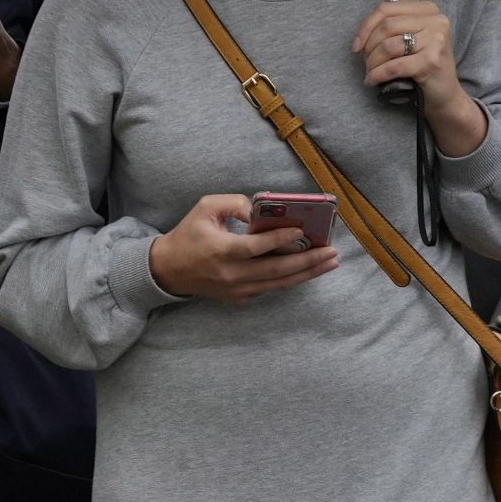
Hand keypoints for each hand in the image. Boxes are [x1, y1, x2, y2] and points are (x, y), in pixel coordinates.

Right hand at [146, 194, 341, 304]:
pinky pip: (270, 289)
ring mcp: (235, 290)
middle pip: (276, 270)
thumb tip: (262, 210)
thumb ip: (235, 203)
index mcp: (220, 251)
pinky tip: (307, 270)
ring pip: (278, 284)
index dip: (280, 240)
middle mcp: (230, 274)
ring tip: (329, 263)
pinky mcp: (239, 298)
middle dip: (308, 261)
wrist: (168, 270)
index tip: (301, 232)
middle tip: (332, 251)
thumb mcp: (205, 207)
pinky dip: (291, 280)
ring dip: (307, 274)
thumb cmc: (188, 235)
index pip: (256, 247)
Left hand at [352, 0, 483, 153]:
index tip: (356, 45)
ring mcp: (437, 40)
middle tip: (366, 63)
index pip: (387, 9)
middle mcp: (437, 21)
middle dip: (368, 48)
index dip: (365, 27)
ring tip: (372, 73)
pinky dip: (377, 75)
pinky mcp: (432, 61)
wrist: (443, 94)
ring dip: (371, 64)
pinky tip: (373, 81)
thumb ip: (400, 10)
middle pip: (385, 27)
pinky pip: (393, 66)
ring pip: (387, 46)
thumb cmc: (422, 63)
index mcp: (429, 9)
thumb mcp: (413, 33)